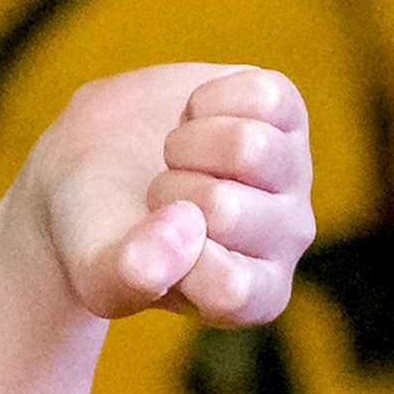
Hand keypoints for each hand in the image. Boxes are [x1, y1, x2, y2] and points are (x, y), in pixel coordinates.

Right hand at [18, 63, 310, 332]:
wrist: (102, 160)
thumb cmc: (104, 233)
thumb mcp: (99, 275)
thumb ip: (132, 275)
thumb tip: (187, 227)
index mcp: (256, 297)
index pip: (228, 289)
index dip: (170, 256)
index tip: (151, 242)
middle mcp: (288, 240)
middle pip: (226, 209)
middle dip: (167, 192)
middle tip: (159, 195)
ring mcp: (295, 175)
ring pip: (248, 147)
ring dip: (187, 144)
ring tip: (176, 158)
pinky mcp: (290, 114)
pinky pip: (262, 96)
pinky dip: (208, 100)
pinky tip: (197, 121)